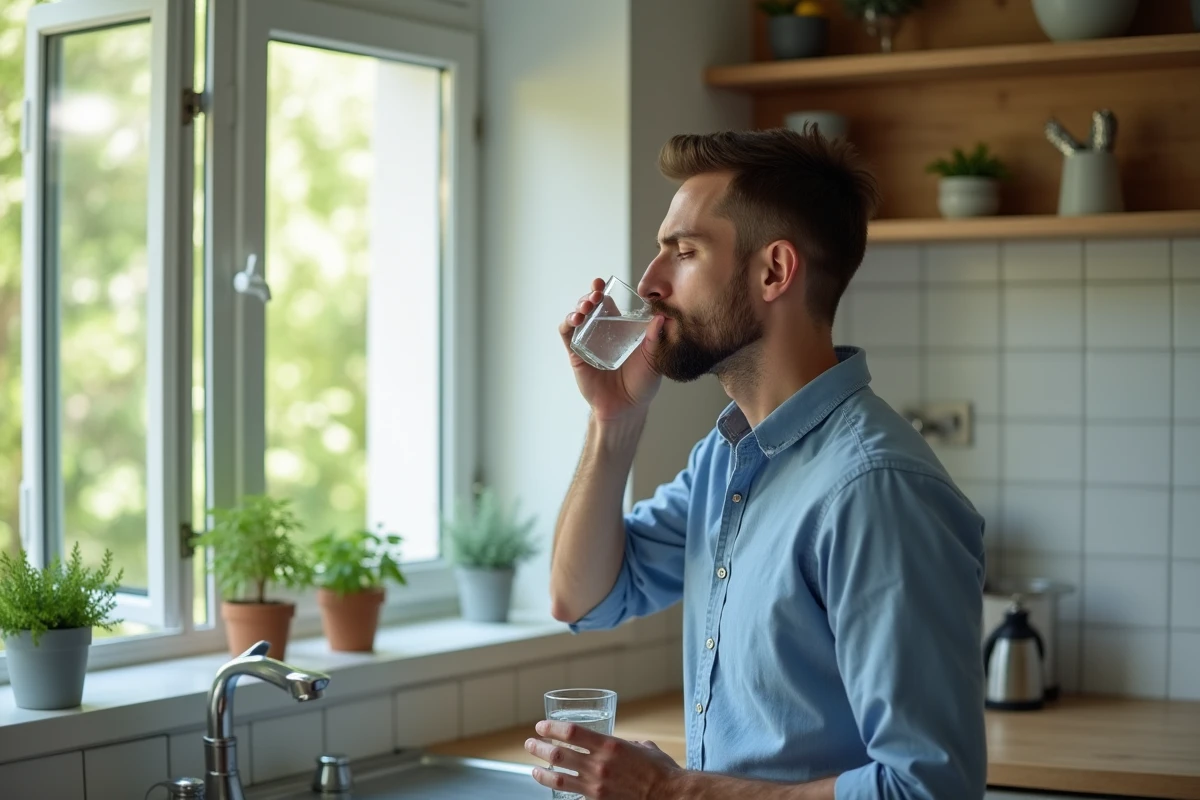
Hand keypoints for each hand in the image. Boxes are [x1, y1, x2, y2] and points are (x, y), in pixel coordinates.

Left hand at [526, 718, 681, 799]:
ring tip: (533, 768)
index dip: (552, 728)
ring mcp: (596, 785)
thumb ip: (630, 743)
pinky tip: (553, 788)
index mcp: (609, 745)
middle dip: (540, 748)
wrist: (669, 796)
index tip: (541, 726)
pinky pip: (572, 795)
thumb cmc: (660, 771)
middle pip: (558, 754)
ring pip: (559, 778)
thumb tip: (627, 743)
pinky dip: (559, 790)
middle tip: (530, 744)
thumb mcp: (644, 748)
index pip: (572, 732)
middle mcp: (599, 764)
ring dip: (541, 771)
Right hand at [560, 277, 665, 421]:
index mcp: (619, 328)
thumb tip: (662, 318)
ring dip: (579, 306)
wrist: (626, 407)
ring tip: (586, 307)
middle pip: (591, 306)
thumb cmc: (642, 383)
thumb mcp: (653, 359)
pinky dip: (568, 323)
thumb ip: (656, 339)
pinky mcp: (576, 354)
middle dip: (590, 295)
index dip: (605, 291)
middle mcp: (602, 332)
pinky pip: (567, 335)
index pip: (609, 303)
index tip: (604, 282)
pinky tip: (575, 320)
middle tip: (596, 293)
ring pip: (578, 316)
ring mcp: (588, 342)